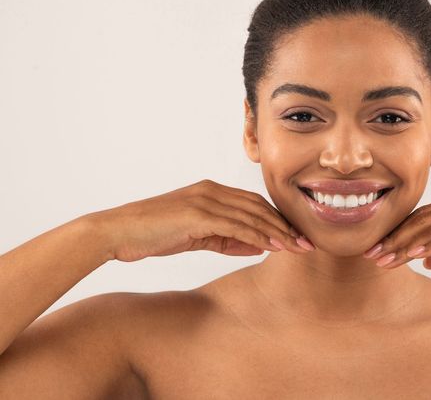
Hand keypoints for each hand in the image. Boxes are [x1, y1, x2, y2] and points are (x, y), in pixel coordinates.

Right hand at [84, 179, 312, 261]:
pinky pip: (237, 224)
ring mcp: (205, 199)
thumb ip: (227, 239)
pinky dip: (258, 235)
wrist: (117, 231)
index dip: (278, 220)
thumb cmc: (154, 234)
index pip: (254, 203)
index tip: (297, 236)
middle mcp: (212, 190)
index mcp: (211, 191)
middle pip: (259, 206)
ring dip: (278, 232)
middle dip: (286, 225)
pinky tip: (274, 246)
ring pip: (252, 214)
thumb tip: (259, 246)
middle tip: (308, 242)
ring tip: (298, 247)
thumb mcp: (197, 236)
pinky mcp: (198, 213)